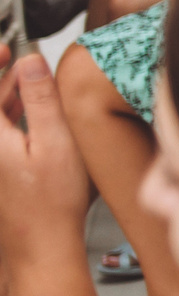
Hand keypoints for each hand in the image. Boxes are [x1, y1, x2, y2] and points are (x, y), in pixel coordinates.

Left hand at [0, 56, 99, 259]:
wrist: (40, 246)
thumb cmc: (51, 204)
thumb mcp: (56, 142)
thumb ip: (41, 98)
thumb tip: (31, 62)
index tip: (7, 49)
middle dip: (1, 77)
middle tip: (28, 65)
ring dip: (5, 97)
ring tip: (34, 87)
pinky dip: (6, 117)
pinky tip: (30, 115)